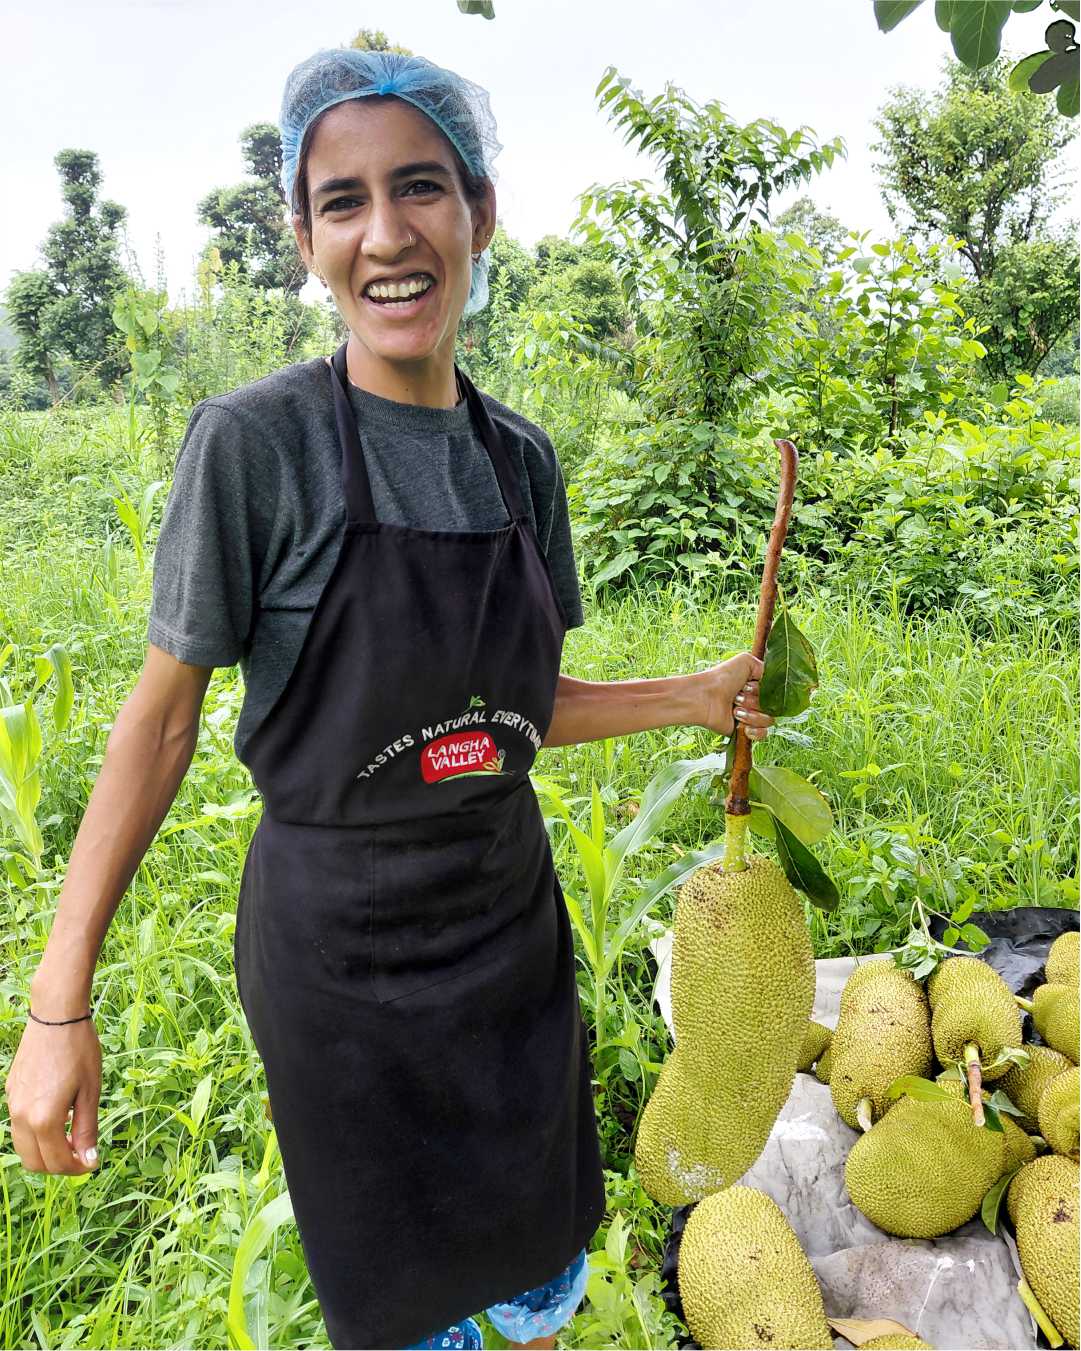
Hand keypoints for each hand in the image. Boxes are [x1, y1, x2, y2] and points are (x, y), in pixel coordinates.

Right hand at [5, 1015, 101, 1173]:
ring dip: (45, 1151)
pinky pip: (19, 1126)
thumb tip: (89, 1159)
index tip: (93, 1161)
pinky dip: (36, 1133)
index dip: (76, 1168)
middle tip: (82, 1154)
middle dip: (58, 1166)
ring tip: (72, 1137)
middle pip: (34, 1162)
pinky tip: (59, 1116)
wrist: (56, 1017)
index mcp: (43, 1118)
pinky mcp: (11, 1093)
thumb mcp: (91, 1091)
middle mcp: (21, 1116)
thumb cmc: (80, 1050)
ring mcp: (12, 1104)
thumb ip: (87, 1129)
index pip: (56, 1162)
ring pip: (23, 1146)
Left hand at [696, 653, 772, 739]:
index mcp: (757, 686)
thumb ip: (766, 668)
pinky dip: (754, 730)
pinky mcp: (745, 731)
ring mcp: (751, 717)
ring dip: (752, 714)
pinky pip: (763, 734)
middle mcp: (755, 701)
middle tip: (737, 697)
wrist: (706, 697)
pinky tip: (742, 725)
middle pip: (774, 706)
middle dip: (756, 701)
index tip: (749, 685)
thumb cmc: (723, 678)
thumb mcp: (747, 661)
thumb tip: (774, 679)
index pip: (777, 692)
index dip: (766, 690)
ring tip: (735, 710)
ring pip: (769, 720)